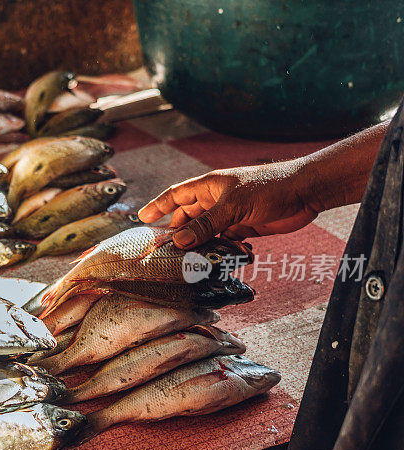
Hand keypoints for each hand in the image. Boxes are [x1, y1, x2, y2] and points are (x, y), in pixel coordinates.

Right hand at [137, 120, 387, 248]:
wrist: (307, 192)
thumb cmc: (270, 187)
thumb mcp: (233, 206)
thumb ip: (206, 225)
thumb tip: (179, 242)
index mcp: (209, 186)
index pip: (176, 195)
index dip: (159, 206)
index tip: (142, 218)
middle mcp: (217, 200)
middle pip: (189, 217)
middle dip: (177, 233)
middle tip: (164, 251)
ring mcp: (231, 214)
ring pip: (206, 232)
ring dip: (201, 246)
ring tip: (191, 262)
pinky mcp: (245, 227)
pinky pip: (225, 241)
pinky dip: (222, 250)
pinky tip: (224, 259)